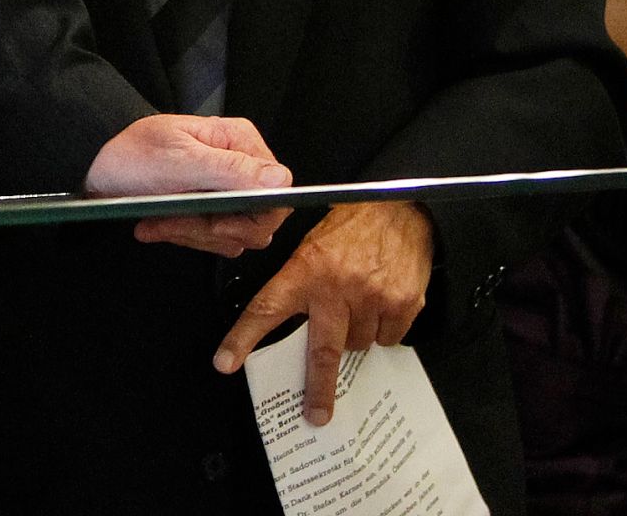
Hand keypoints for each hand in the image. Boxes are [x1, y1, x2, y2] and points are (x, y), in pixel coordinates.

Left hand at [87, 114, 292, 256]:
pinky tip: (155, 225)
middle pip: (255, 221)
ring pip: (233, 235)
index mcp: (240, 143)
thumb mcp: (179, 159)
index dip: (252, 218)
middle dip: (210, 229)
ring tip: (157, 220)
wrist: (96, 163)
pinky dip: (182, 235)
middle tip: (173, 220)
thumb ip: (231, 169)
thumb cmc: (132, 152)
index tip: (217, 224)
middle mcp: (240, 166)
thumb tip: (282, 181)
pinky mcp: (209, 209)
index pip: (276, 193)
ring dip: (190, 233)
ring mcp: (225, 190)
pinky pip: (212, 240)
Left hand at [212, 200, 434, 423]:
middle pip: (322, 352)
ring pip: (358, 344)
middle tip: (314, 416)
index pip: (266, 308)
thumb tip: (286, 316)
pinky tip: (380, 303)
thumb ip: (299, 278)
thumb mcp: (312, 242)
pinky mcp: (401, 306)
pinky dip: (382, 330)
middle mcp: (336, 288)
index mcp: (305, 269)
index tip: (225, 363)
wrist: (399, 209)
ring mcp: (371, 299)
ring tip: (357, 303)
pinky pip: (388, 339)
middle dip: (317, 388)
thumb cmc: (349, 224)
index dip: (243, 338)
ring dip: (355, 335)